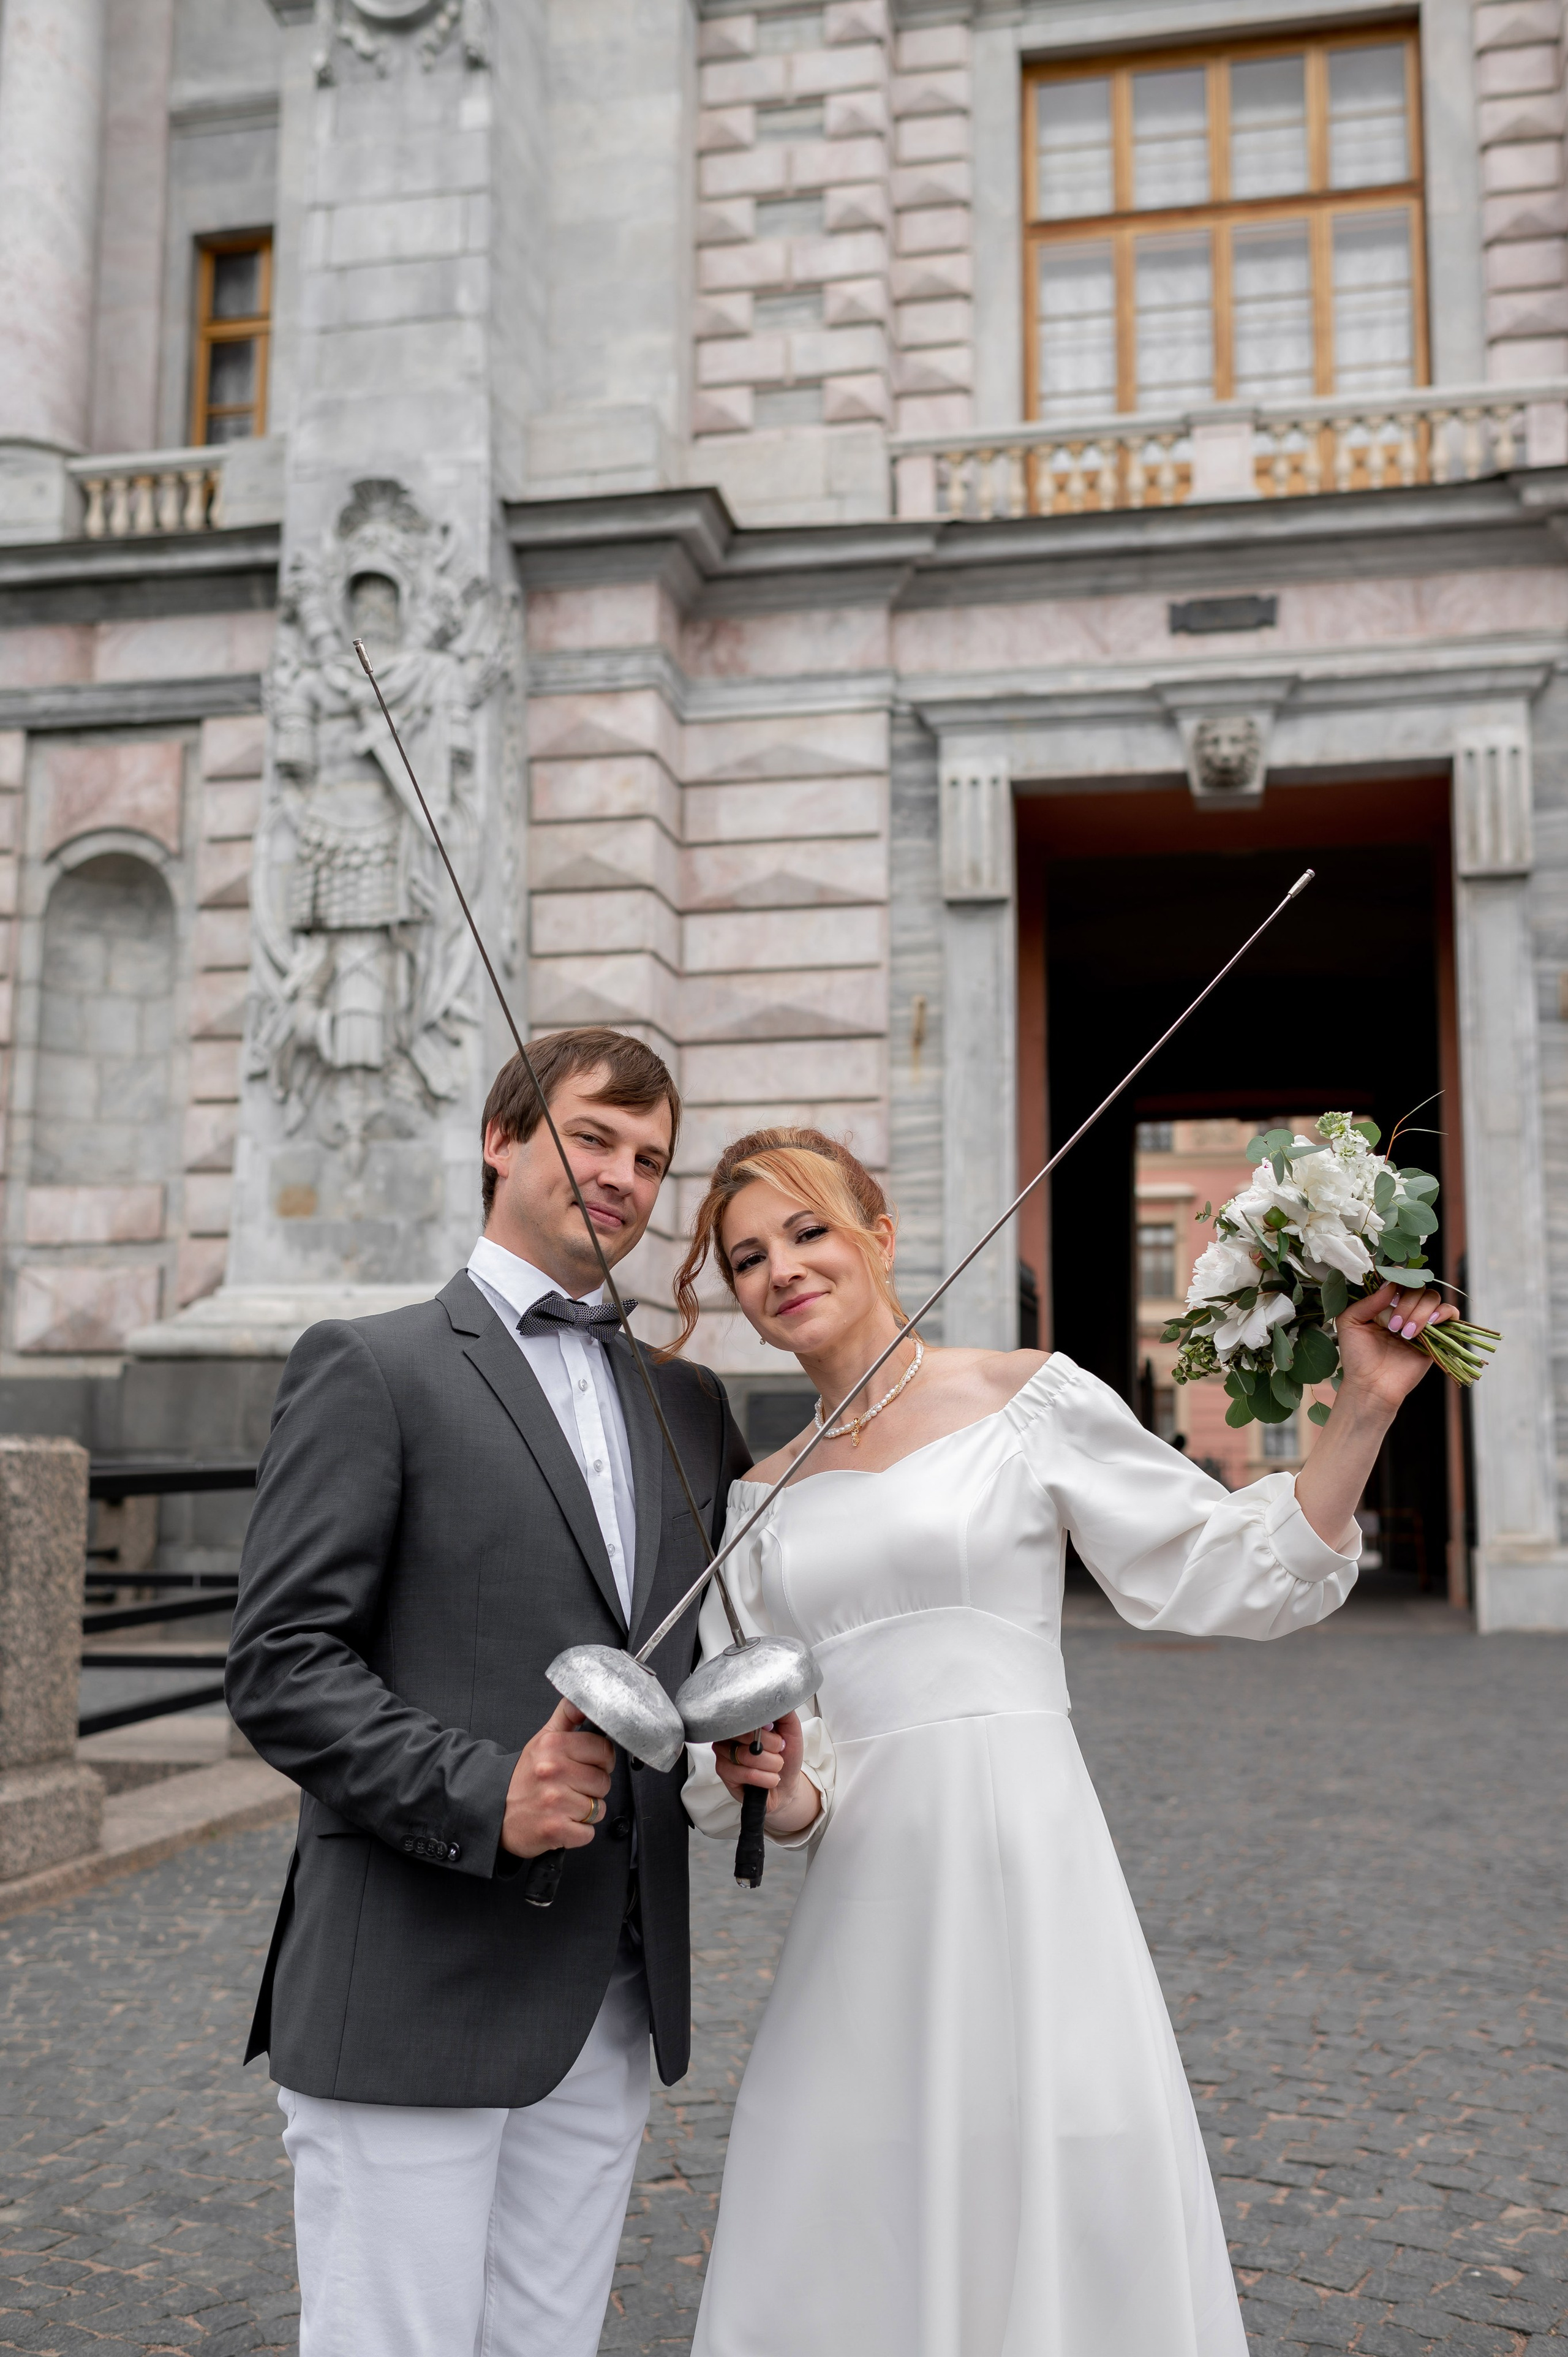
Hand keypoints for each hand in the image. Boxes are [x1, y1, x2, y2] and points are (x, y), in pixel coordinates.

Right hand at [500, 1698, 613, 1858]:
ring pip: (599, 1808)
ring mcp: (554, 1802)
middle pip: (604, 1781)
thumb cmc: (525, 1778)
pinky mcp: (555, 1830)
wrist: (495, 1813)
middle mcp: (553, 1771)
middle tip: (570, 1788)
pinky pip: (588, 1833)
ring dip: (585, 1812)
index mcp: (553, 1746)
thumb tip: (586, 1698)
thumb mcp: (542, 1740)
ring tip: (564, 1805)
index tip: (585, 1765)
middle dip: (591, 1788)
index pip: (604, 1750)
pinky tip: (562, 1822)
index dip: (600, 1760)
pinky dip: (578, 1833)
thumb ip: (567, 1716)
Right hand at [712, 1711, 820, 1839]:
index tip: (779, 1739)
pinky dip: (766, 1779)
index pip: (749, 1715)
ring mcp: (723, 1753)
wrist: (785, 1784)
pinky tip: (769, 1779)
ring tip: (774, 1767)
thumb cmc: (786, 1756)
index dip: (769, 1731)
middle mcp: (729, 1734)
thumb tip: (776, 1694)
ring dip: (772, 1766)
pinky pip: (748, 1774)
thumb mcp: (791, 1729)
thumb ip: (784, 1711)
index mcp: (743, 1721)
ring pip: (749, 1756)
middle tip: (778, 1754)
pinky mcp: (723, 1773)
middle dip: (773, 1749)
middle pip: (748, 1736)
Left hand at [1335, 1280, 1456, 1415]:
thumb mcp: (1350, 1323)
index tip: (1391, 1289)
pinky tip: (1429, 1324)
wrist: (1372, 1386)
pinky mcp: (1436, 1336)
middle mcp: (1404, 1309)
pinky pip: (1450, 1313)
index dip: (1398, 1278)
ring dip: (1419, 1312)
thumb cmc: (1357, 1357)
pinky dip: (1443, 1313)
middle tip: (1392, 1326)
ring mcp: (1421, 1322)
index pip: (1398, 1280)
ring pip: (1433, 1298)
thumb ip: (1367, 1301)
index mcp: (1384, 1304)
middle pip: (1417, 1287)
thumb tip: (1390, 1284)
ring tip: (1405, 1333)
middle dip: (1406, 1304)